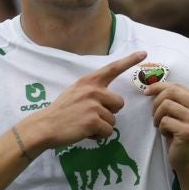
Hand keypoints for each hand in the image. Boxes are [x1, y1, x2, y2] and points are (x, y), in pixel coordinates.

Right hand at [23, 51, 143, 150]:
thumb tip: (109, 99)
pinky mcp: (93, 121)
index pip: (113, 68)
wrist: (44, 126)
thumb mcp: (75, 92)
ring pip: (113, 119)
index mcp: (88, 81)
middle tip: (91, 116)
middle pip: (119, 103)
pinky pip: (108, 131)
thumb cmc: (61, 112)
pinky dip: (99, 136)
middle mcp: (93, 90)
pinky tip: (85, 133)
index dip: (129, 61)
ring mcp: (93, 105)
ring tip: (84, 125)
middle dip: (109, 113)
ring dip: (102, 126)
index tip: (144, 53)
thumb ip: (91, 91)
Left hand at [145, 79, 188, 174]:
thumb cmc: (180, 132)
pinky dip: (161, 128)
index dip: (158, 87)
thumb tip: (151, 86)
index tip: (147, 92)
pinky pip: (165, 121)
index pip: (176, 85)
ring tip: (161, 125)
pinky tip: (168, 134)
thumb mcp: (180, 111)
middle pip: (170, 92)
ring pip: (166, 105)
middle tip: (155, 115)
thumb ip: (173, 97)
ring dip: (158, 116)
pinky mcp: (188, 131)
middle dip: (156, 102)